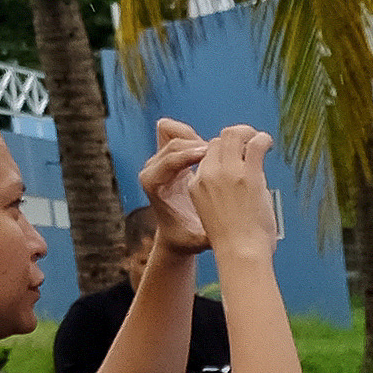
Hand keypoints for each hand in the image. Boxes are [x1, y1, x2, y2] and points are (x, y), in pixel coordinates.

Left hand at [133, 116, 217, 257]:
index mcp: (152, 184)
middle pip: (173, 142)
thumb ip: (207, 234)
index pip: (169, 160)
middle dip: (197, 144)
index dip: (190, 155)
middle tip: (221, 152)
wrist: (177, 234)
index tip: (210, 154)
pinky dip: (195, 136)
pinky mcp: (167, 155)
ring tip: (219, 152)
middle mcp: (151, 169)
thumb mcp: (198, 240)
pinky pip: (178, 132)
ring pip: (175, 133)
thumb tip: (220, 233)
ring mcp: (158, 160)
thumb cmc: (187, 238)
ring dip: (198, 139)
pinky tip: (212, 151)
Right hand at [187, 122, 279, 265]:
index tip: (237, 158)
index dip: (222, 153)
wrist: (240, 253)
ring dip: (249, 133)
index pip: (206, 156)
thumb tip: (246, 182)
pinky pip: (255, 144)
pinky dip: (263, 139)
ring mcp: (227, 172)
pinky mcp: (247, 174)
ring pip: (233, 136)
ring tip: (260, 139)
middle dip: (234, 138)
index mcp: (197, 185)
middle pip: (217, 141)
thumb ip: (222, 195)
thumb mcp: (213, 214)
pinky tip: (268, 142)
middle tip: (249, 141)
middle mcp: (208, 175)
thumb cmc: (234, 242)